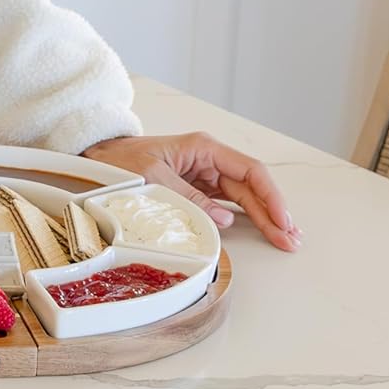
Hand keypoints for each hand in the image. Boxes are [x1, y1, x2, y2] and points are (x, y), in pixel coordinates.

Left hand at [81, 131, 300, 251]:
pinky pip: (229, 202)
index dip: (270, 197)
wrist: (98, 157)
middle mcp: (209, 159)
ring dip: (264, 216)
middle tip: (290, 240)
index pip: (249, 171)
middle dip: (273, 212)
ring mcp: (204, 173)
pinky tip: (262, 228)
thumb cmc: (122, 160)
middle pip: (251, 186)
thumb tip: (225, 218)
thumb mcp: (155, 179)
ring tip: (284, 239)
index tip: (282, 220)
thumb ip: (190, 198)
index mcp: (203, 148)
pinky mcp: (198, 187)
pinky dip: (246, 216)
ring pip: (244, 196)